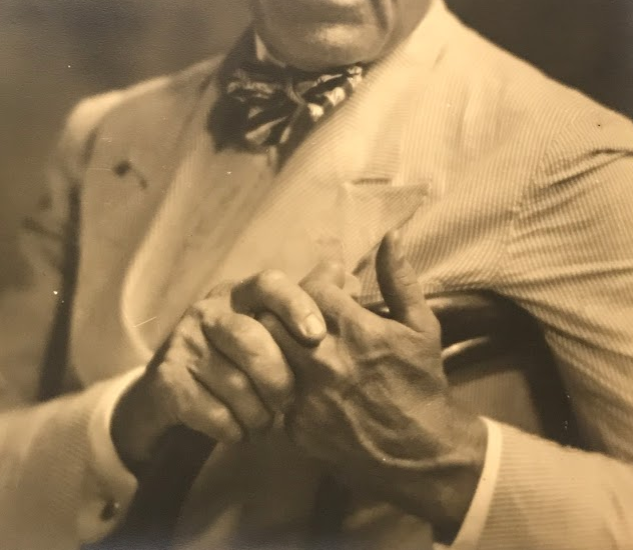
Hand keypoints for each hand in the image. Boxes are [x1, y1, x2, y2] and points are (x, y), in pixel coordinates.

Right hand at [111, 268, 335, 468]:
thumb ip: (304, 302)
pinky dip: (234, 429)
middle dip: (277, 378)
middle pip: (250, 338)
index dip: (295, 305)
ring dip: (258, 413)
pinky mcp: (166, 380)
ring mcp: (183, 343)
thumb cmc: (234, 357)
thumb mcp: (265, 326)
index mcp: (237, 293)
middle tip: (287, 402)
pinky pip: (212, 412)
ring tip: (265, 422)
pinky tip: (239, 431)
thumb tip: (343, 273)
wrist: (169, 393)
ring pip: (234, 382)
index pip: (268, 284)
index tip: (316, 336)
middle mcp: (207, 311)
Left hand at [262, 234, 487, 540]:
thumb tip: (390, 235)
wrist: (422, 454)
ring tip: (299, 338)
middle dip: (290, 306)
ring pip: (268, 353)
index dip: (320, 280)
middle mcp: (325, 362)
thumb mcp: (421, 326)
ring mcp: (307, 397)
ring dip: (280, 340)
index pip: (312, 288)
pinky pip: (274, 389)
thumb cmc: (422, 382)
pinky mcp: (296, 427)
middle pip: (277, 317)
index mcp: (355, 332)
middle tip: (307, 308)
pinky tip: (302, 374)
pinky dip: (284, 376)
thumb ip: (399, 279)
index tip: (334, 284)